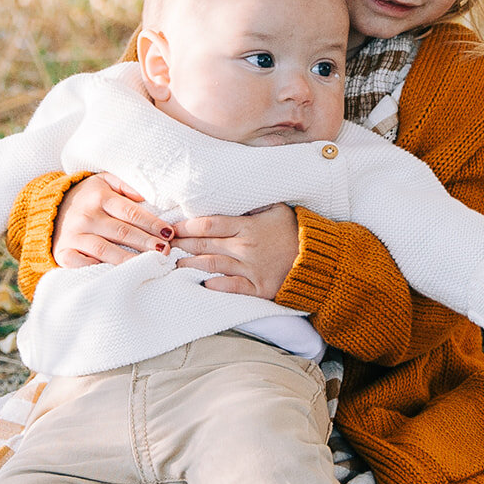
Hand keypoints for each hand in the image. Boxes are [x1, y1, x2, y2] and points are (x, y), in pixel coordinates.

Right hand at [53, 172, 172, 267]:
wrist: (48, 209)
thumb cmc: (87, 197)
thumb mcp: (103, 181)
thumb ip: (124, 184)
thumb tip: (144, 196)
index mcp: (99, 197)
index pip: (130, 212)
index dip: (151, 223)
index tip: (169, 233)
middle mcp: (86, 216)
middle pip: (121, 232)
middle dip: (146, 243)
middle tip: (166, 252)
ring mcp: (74, 236)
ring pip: (104, 250)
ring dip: (128, 259)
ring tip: (149, 265)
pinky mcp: (63, 253)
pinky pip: (81, 264)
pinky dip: (98, 269)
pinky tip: (116, 274)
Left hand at [172, 205, 299, 298]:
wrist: (319, 259)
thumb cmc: (297, 231)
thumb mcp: (278, 209)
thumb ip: (254, 205)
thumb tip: (233, 195)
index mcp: (248, 227)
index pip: (210, 224)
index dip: (188, 226)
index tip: (173, 226)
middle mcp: (246, 247)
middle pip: (205, 245)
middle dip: (182, 244)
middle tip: (165, 244)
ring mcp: (251, 269)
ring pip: (212, 266)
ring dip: (190, 264)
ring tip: (175, 263)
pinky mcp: (258, 288)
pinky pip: (231, 287)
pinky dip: (214, 285)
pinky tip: (201, 283)